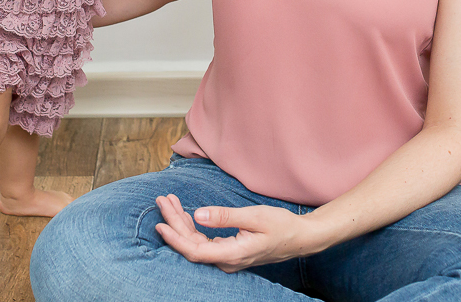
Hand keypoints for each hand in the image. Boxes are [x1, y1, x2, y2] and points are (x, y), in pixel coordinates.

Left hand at [153, 194, 319, 272]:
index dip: (175, 239)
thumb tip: (198, 214)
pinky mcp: (228, 251)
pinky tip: (184, 213)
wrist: (299, 237)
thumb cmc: (281, 226)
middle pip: (191, 244)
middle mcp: (226, 260)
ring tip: (169, 202)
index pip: (195, 251)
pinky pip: (204, 240)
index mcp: (232, 254)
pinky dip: (192, 225)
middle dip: (174, 222)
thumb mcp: (255, 216)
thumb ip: (225, 217)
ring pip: (196, 242)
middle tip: (162, 200)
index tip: (160, 224)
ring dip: (181, 222)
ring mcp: (227, 257)